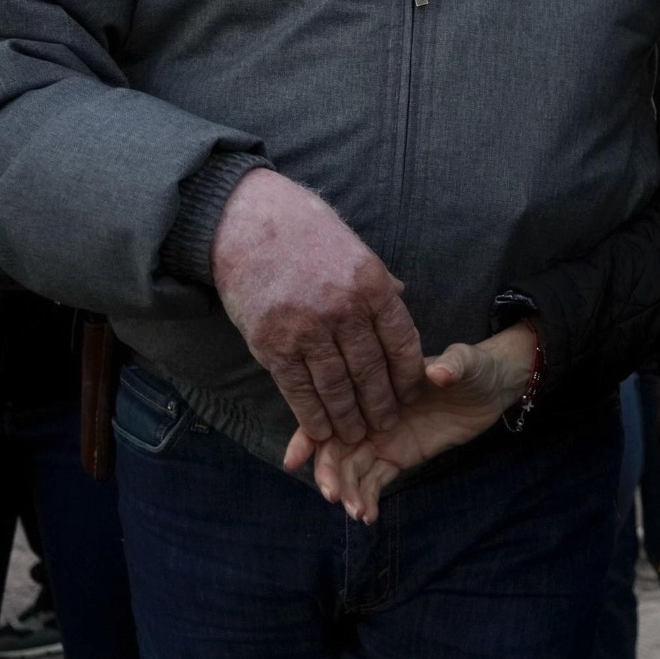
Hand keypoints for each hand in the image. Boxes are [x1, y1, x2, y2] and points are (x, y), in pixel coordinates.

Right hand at [211, 168, 423, 444]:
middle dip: (382, 404)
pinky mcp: (272, 344)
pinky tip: (322, 431)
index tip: (413, 393)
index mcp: (372, 285)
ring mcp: (307, 329)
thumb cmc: (305, 230)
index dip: (408, 374)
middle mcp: (344, 310)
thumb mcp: (354, 247)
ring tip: (359, 436)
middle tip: (388, 425)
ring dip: (349, 418)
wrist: (246, 222)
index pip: (401, 341)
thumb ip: (378, 280)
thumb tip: (402, 297)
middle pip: (371, 370)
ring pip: (337, 387)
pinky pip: (298, 389)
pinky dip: (311, 415)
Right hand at [284, 322, 534, 521]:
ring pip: (353, 469)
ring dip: (348, 492)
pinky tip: (367, 517)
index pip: (330, 410)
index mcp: (372, 387)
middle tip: (333, 495)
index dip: (308, 435)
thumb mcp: (464, 361)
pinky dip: (367, 499)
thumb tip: (439, 372)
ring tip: (356, 512)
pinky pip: (376, 481)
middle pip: (335, 447)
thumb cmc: (473, 366)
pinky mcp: (400, 457)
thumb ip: (450, 365)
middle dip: (329, 472)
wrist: (492, 385)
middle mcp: (369, 415)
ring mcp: (383, 438)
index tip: (294, 460)